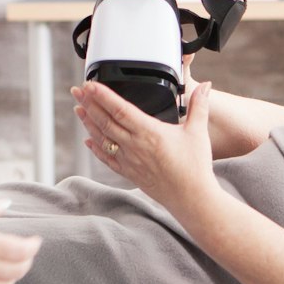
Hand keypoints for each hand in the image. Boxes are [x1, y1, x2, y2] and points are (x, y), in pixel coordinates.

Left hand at [73, 79, 215, 211]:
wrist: (192, 199)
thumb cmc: (195, 167)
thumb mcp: (198, 132)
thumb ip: (200, 106)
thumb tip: (206, 86)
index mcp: (149, 132)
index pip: (120, 109)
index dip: (102, 96)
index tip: (90, 84)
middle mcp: (134, 146)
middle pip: (105, 121)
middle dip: (89, 104)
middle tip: (77, 91)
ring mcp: (129, 160)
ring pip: (102, 138)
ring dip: (88, 123)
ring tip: (78, 109)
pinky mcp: (129, 173)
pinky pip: (107, 159)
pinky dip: (96, 148)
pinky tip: (89, 140)